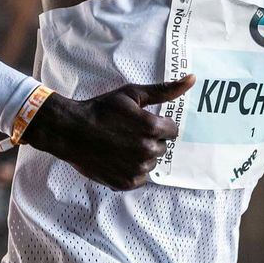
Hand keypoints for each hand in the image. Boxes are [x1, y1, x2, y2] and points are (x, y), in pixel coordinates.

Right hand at [22, 75, 196, 189]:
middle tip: (128, 133)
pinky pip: (140, 178)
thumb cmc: (101, 109)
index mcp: (152, 127)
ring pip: (151, 162)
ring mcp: (136, 169)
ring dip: (141, 155)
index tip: (141, 122)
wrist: (71, 130)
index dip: (158, 125)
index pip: (172, 131)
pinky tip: (117, 159)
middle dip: (150, 140)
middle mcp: (147, 150)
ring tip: (121, 145)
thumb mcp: (132, 94)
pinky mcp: (125, 183)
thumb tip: (192, 79)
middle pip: (162, 147)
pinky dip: (131, 170)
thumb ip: (165, 90)